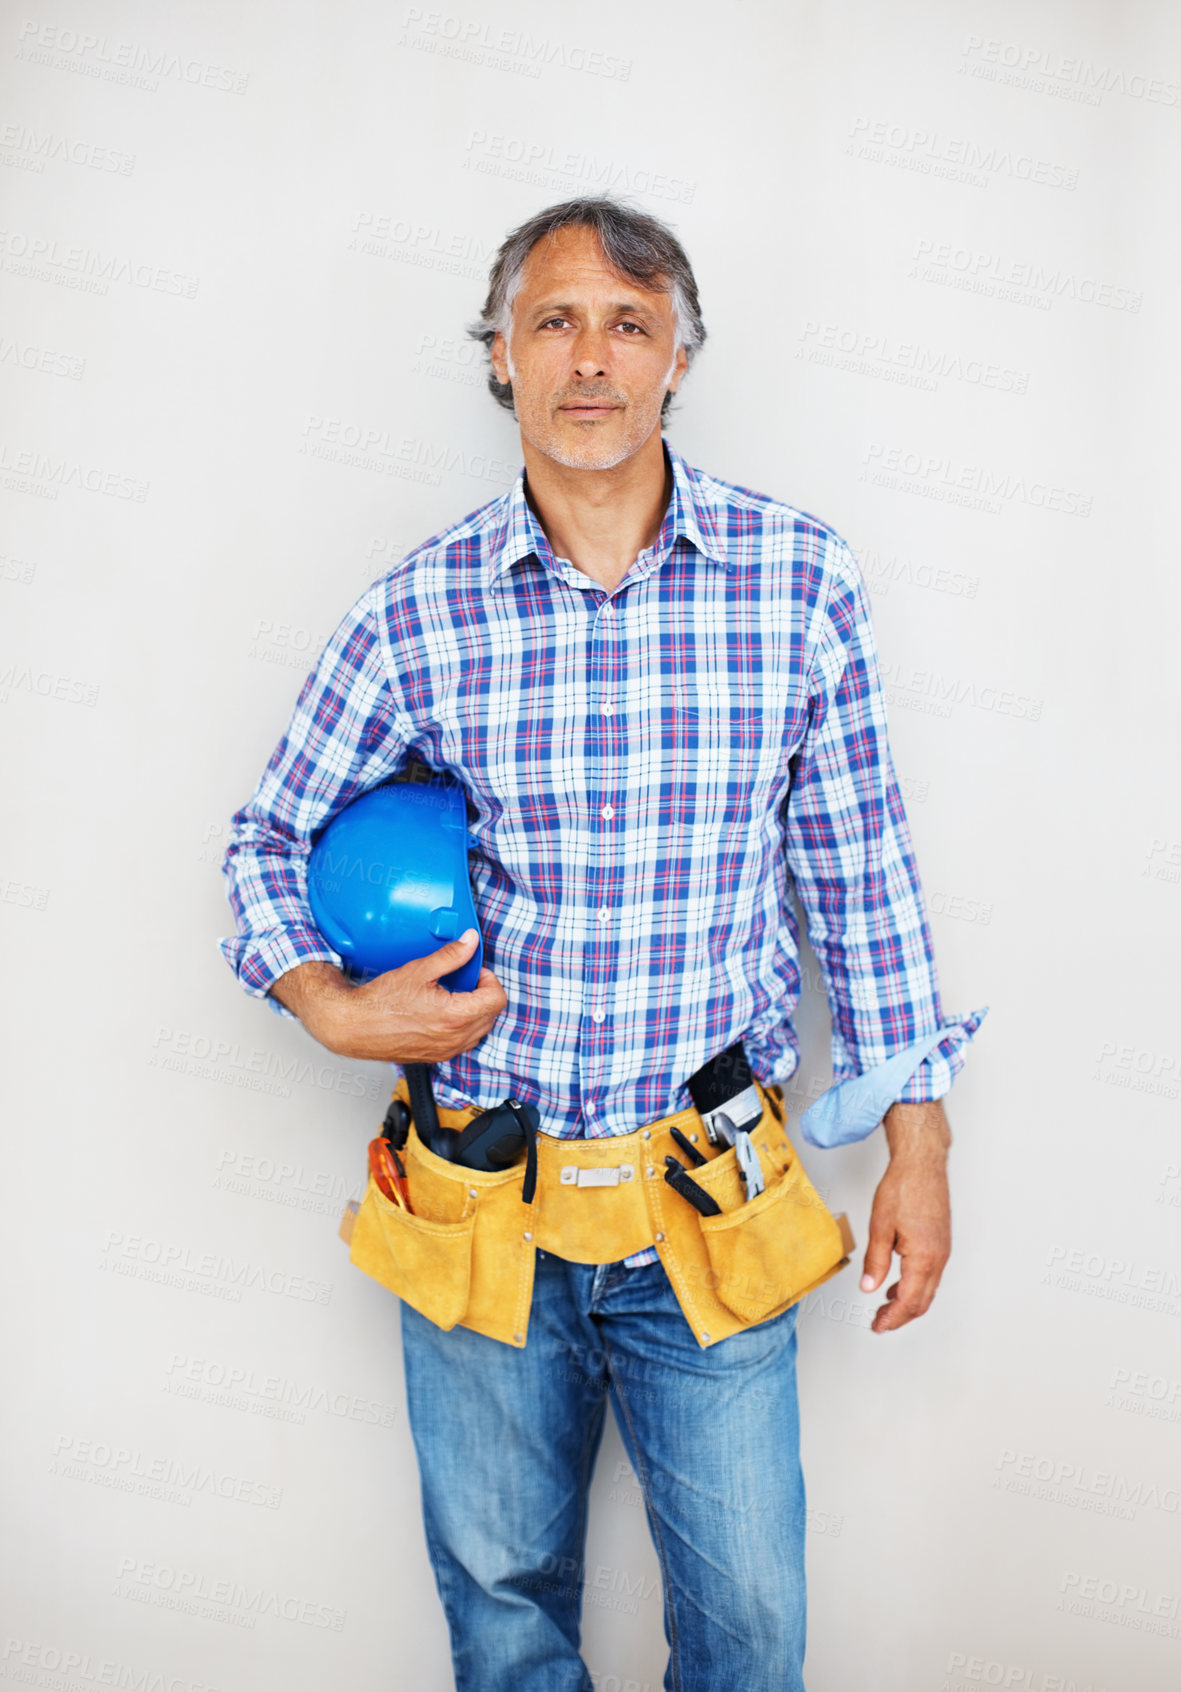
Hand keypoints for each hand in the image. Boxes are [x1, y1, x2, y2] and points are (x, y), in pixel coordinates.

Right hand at [271, 930, 507, 1062]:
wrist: (355, 1026)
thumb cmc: (381, 1001)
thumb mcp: (419, 970)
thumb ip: (451, 955)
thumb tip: (470, 941)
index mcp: (456, 1016)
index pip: (496, 999)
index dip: (489, 979)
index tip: (475, 971)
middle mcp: (455, 1039)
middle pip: (491, 1014)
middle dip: (483, 994)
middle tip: (464, 980)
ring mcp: (446, 1051)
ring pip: (479, 1030)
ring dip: (474, 1011)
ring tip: (453, 995)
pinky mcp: (436, 1056)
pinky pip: (463, 1041)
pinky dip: (462, 1026)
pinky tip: (442, 1012)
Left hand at [860, 1101, 950, 1333]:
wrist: (922, 1163)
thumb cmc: (903, 1188)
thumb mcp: (880, 1226)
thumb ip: (875, 1261)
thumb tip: (869, 1288)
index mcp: (924, 1257)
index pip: (909, 1301)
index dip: (893, 1319)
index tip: (877, 1326)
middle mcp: (939, 1257)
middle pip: (922, 1301)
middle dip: (900, 1317)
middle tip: (879, 1323)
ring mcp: (943, 1250)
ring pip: (928, 1289)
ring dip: (908, 1303)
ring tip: (885, 1308)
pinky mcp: (941, 1242)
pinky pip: (931, 1274)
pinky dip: (915, 1286)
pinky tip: (897, 1284)